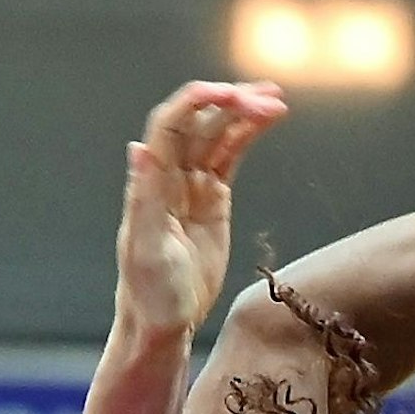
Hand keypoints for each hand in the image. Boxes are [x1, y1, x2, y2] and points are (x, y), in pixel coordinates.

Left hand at [116, 81, 287, 333]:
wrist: (164, 320)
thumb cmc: (150, 290)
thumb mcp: (147, 247)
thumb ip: (145, 197)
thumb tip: (138, 148)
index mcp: (151, 182)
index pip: (171, 126)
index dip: (198, 102)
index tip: (231, 94)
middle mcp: (170, 176)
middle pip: (200, 123)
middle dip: (230, 104)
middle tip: (265, 98)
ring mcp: (193, 185)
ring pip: (218, 136)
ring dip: (244, 114)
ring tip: (276, 101)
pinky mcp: (214, 199)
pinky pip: (231, 156)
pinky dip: (247, 136)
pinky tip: (268, 120)